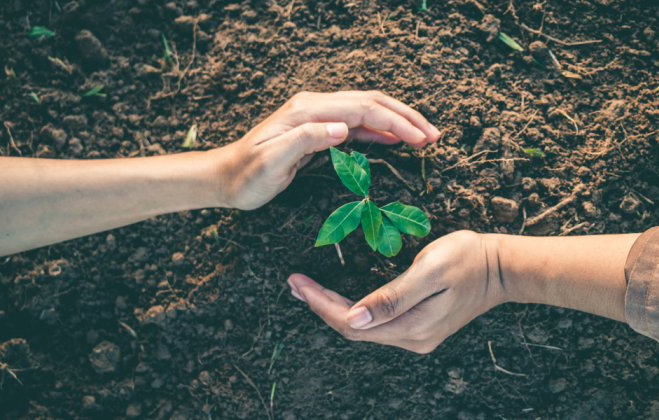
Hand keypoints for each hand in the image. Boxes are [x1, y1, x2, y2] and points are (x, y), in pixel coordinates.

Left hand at [204, 91, 440, 209]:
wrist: (225, 178)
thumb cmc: (247, 176)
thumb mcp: (272, 162)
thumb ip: (306, 141)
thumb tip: (342, 128)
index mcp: (307, 110)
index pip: (363, 108)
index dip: (396, 121)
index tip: (421, 138)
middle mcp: (314, 106)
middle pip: (371, 102)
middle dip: (405, 117)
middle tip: (433, 136)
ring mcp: (317, 115)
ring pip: (367, 110)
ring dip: (397, 121)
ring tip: (424, 137)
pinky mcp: (318, 128)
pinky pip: (356, 123)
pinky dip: (380, 130)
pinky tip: (395, 139)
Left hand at [287, 231, 504, 353]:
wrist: (502, 267)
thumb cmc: (468, 259)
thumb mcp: (430, 270)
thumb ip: (393, 296)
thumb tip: (355, 317)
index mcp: (412, 326)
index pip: (352, 323)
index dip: (321, 304)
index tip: (298, 283)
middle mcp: (411, 338)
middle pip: (353, 329)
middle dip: (320, 306)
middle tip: (294, 284)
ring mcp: (416, 335)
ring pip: (363, 329)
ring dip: (332, 309)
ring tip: (307, 290)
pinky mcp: (419, 326)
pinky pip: (376, 325)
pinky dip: (352, 310)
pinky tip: (339, 299)